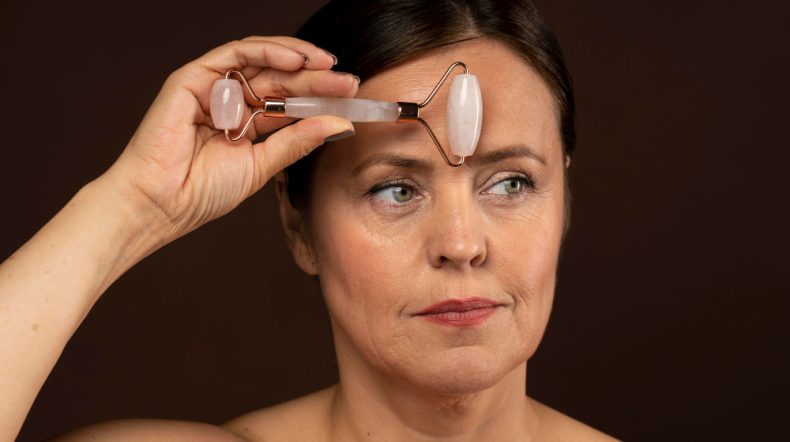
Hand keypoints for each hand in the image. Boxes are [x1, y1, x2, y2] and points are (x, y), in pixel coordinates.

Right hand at [104, 36, 356, 244]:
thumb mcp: (262, 165)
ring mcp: (213, 88)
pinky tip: (294, 60)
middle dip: (316, 78)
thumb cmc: (202, 192)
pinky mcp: (193, 78)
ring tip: (327, 65)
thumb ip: (297, 141)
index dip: (320, 97)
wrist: (163, 203)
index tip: (351, 99)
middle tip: (348, 82)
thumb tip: (338, 123)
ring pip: (261, 61)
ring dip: (297, 59)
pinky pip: (234, 55)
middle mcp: (232, 101)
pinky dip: (265, 52)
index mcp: (247, 122)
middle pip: (281, 79)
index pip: (290, 101)